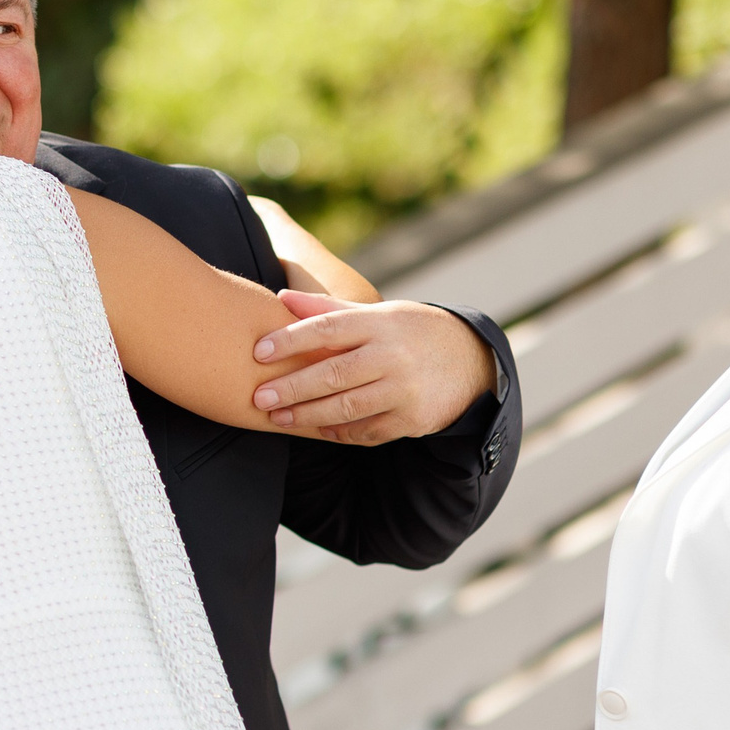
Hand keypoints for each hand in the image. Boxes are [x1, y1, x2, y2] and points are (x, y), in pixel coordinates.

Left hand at [251, 291, 497, 444]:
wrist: (471, 361)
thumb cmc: (410, 332)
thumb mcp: (378, 314)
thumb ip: (329, 308)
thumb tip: (280, 297)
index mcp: (380, 323)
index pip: (328, 328)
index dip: (290, 340)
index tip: (258, 352)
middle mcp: (393, 355)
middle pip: (333, 373)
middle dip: (292, 387)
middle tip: (259, 397)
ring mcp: (405, 389)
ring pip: (347, 407)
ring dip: (308, 415)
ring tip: (278, 417)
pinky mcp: (413, 419)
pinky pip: (367, 430)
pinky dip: (340, 431)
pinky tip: (318, 428)